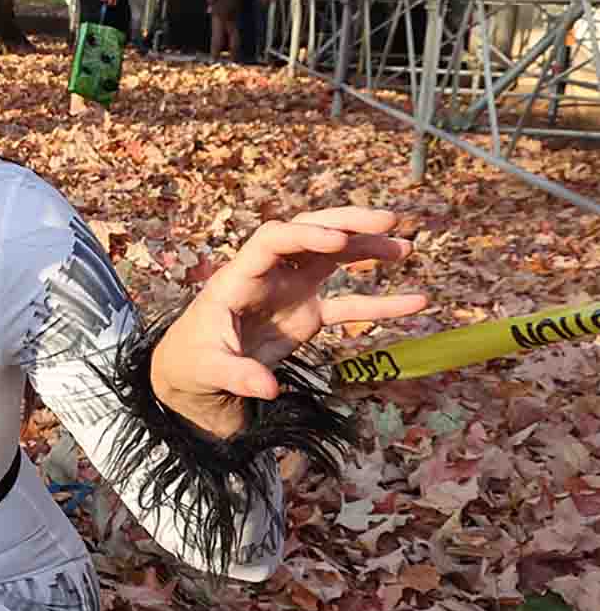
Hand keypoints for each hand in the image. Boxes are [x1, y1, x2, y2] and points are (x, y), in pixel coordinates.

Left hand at [149, 206, 427, 437]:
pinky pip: (348, 303)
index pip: (273, 239)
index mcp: (240, 277)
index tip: (339, 241)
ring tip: (405, 248)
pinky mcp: (308, 313)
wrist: (198, 372)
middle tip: (387, 222)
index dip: (305, 235)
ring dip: (367, 250)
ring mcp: (291, 290)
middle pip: (308, 233)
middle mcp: (269, 275)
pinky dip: (379, 303)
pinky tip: (416, 302)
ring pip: (333, 258)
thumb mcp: (208, 369)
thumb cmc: (194, 361)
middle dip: (346, 222)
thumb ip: (237, 375)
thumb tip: (267, 388)